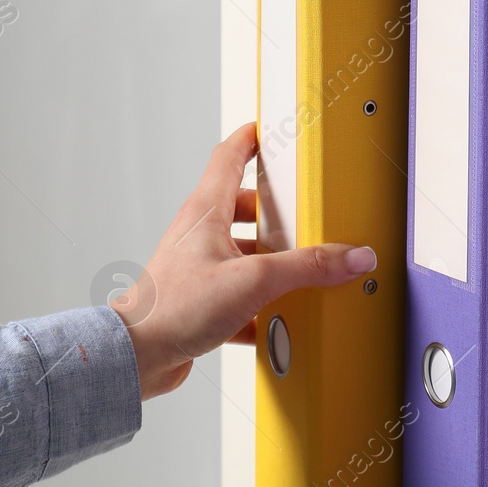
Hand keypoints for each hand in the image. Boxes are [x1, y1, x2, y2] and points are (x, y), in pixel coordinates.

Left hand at [109, 123, 376, 398]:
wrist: (138, 356)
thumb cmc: (173, 307)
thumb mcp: (253, 279)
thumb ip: (305, 266)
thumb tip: (349, 256)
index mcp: (206, 213)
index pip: (229, 157)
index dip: (250, 139)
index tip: (269, 130)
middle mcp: (200, 236)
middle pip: (241, 208)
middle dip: (274, 211)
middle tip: (302, 212)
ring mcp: (198, 270)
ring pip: (242, 254)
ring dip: (270, 262)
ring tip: (299, 271)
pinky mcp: (200, 303)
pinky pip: (239, 297)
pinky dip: (261, 306)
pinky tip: (279, 322)